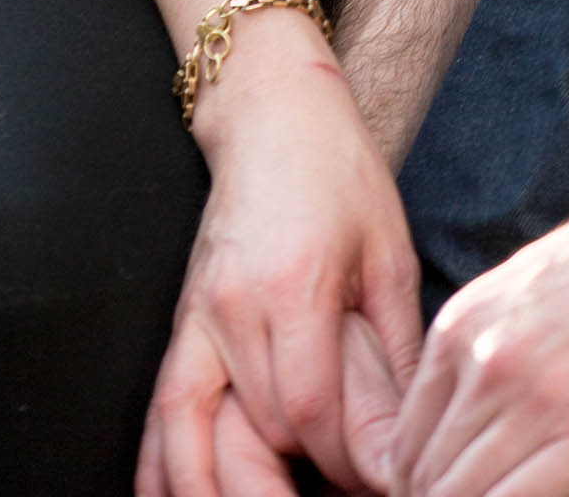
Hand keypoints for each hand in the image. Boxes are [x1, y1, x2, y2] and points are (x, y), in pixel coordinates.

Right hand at [138, 12, 423, 496]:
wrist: (271, 109)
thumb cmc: (338, 171)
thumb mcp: (388, 252)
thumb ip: (398, 350)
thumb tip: (413, 437)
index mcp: (293, 286)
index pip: (307, 411)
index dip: (343, 464)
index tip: (381, 482)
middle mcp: (233, 308)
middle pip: (253, 433)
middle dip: (290, 487)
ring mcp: (196, 316)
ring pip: (186, 433)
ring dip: (210, 492)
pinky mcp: (180, 320)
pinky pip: (156, 408)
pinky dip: (156, 465)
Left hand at [388, 154, 568, 496]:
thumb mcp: (534, 273)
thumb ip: (492, 328)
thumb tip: (468, 388)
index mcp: (471, 317)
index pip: (409, 424)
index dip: (414, 470)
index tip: (425, 489)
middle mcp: (492, 358)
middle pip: (428, 467)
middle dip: (428, 496)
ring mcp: (542, 400)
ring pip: (463, 494)